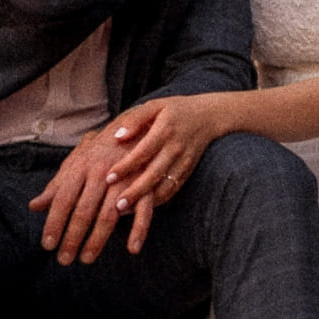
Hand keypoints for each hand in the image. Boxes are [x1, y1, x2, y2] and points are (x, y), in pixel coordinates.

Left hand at [27, 124, 151, 263]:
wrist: (136, 126)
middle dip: (72, 237)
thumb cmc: (100, 149)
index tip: (47, 245)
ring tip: (86, 259)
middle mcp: (101, 172)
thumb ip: (56, 186)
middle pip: (84, 210)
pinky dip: (139, 230)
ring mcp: (125, 178)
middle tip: (64, 260)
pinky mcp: (146, 183)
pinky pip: (144, 210)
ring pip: (109, 214)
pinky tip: (132, 249)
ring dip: (97, 239)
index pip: (63, 199)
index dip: (54, 223)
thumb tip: (34, 206)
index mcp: (81, 167)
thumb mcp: (75, 163)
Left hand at [104, 95, 225, 217]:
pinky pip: (173, 189)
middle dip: (135, 191)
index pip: (143, 151)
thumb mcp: (154, 105)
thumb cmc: (174, 110)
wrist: (209, 116)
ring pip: (165, 186)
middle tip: (116, 206)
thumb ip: (135, 119)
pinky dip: (158, 201)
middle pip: (154, 173)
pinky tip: (141, 208)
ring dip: (146, 201)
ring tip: (125, 212)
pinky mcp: (189, 171)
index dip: (126, 166)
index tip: (109, 177)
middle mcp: (176, 147)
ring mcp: (184, 161)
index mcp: (165, 129)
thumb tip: (117, 137)